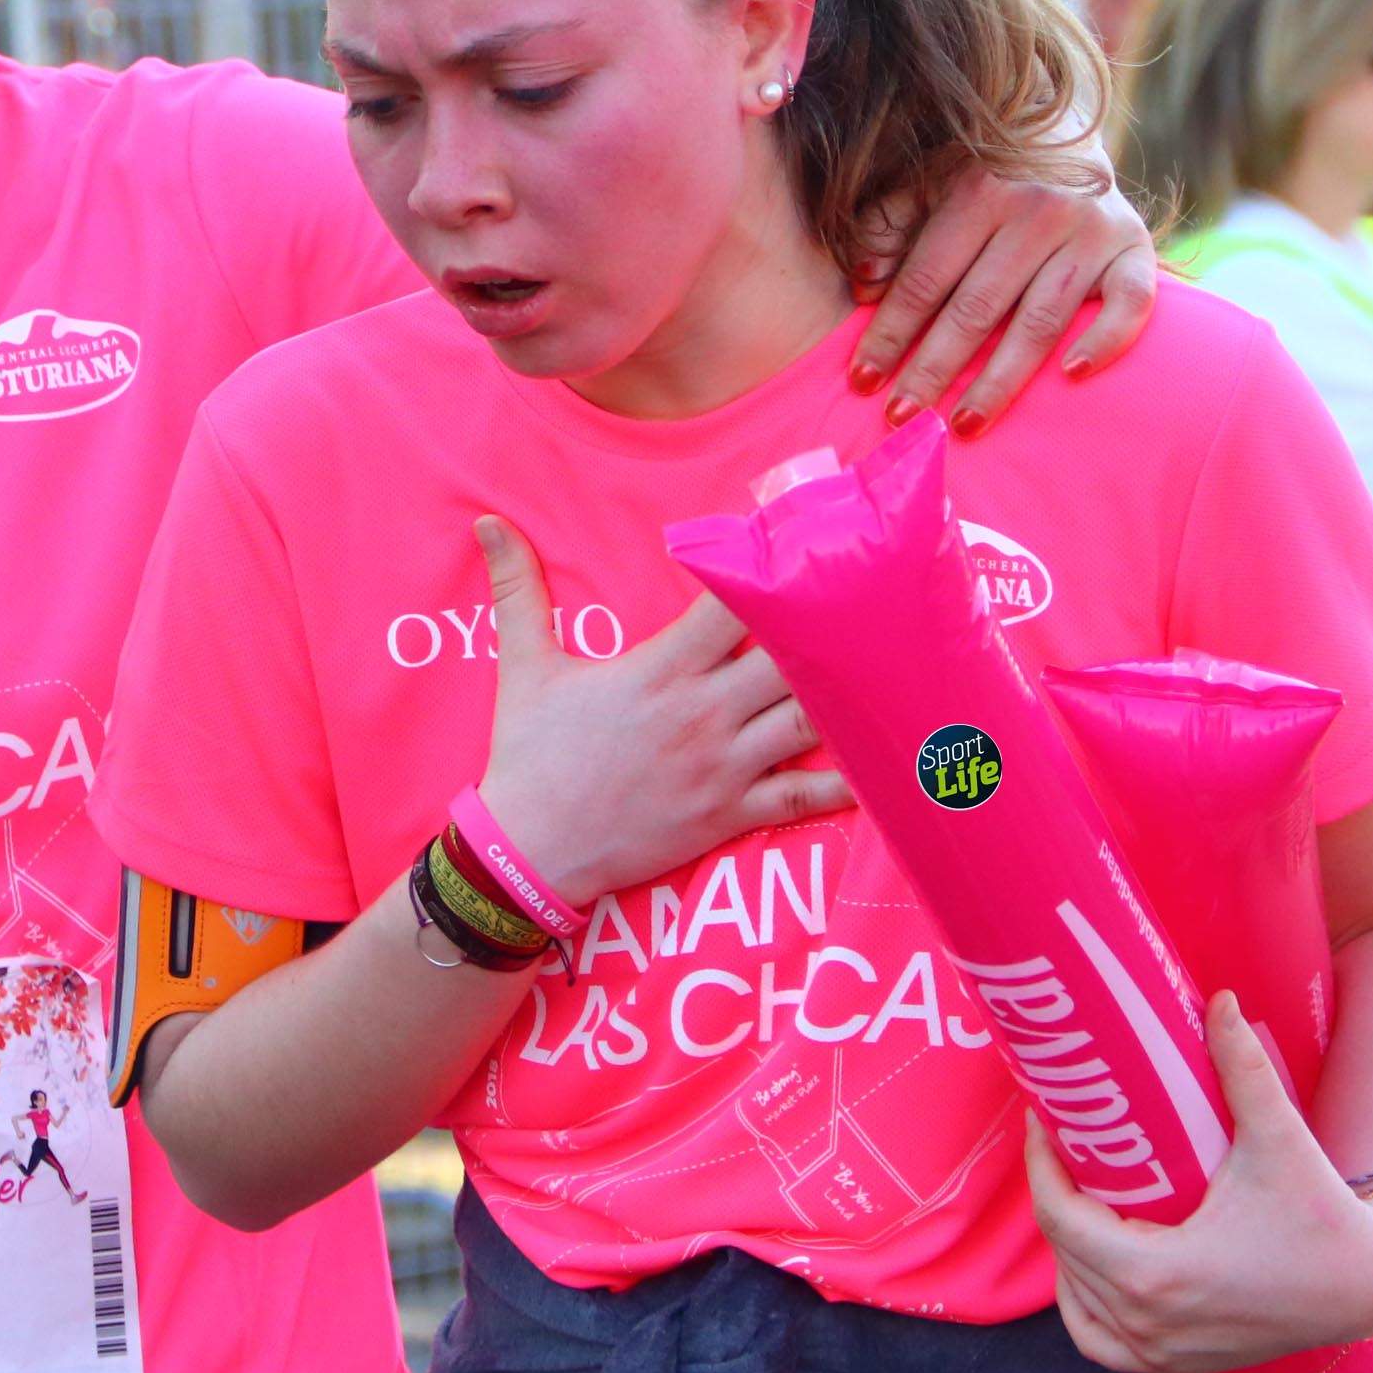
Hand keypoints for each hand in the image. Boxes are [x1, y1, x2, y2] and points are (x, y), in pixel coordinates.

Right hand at [469, 515, 846, 907]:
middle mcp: (702, 713)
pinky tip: (882, 758)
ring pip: (807, 720)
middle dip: (827, 627)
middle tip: (864, 599)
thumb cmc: (530, 755)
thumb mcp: (522, 666)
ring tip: (886, 664)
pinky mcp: (730, 815)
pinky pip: (803, 798)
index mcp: (660, 669)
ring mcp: (723, 767)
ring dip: (846, 694)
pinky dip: (846, 781)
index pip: (729, 605)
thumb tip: (486, 522)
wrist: (529, 850)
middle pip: (789, 657)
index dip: (766, 569)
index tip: (796, 541)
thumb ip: (516, 590)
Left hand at [854, 172, 1156, 431]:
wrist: (1073, 134)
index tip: (862, 380)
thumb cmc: (988, 173)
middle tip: (902, 418)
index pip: (925, 279)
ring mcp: (1091, 230)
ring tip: (965, 424)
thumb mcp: (931, 181)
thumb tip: (861, 283)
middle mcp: (1038, 209)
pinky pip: (1129, 302)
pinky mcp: (1136, 248)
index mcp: (979, 190)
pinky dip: (1105, 339)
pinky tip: (1071, 376)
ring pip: (1040, 321)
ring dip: (1000, 380)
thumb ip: (890, 224)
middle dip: (933, 368)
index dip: (890, 333)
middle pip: (976, 308)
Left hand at [1026, 992, 1372, 1372]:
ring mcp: (1162, 1353)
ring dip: (1065, 1252)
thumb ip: (1243, 1068)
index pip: (1060, 1218)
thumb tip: (1219, 999)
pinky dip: (1084, 1311)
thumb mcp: (1278, 1137)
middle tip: (1062, 1145)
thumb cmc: (1320, 1212)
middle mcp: (1149, 1322)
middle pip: (1064, 1253)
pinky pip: (1103, 1345)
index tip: (1043, 1122)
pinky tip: (1088, 1272)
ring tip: (1077, 1196)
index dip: (1041, 1166)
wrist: (1366, 1286)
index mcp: (1156, 1274)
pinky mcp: (1178, 1366)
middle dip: (1053, 1196)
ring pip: (1076, 1303)